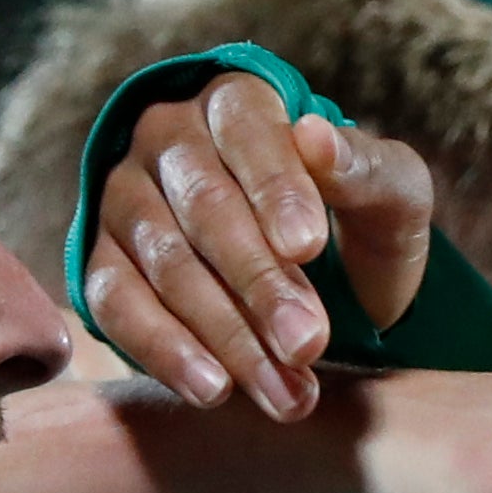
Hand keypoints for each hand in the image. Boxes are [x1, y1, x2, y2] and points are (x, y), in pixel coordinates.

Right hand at [82, 74, 431, 417]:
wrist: (320, 279)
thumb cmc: (354, 222)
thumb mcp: (390, 196)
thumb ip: (367, 170)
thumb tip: (317, 136)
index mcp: (237, 102)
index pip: (249, 134)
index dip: (277, 190)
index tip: (309, 247)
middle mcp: (167, 139)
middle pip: (205, 207)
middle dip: (260, 283)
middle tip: (309, 343)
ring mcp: (124, 199)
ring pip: (164, 262)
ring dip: (226, 333)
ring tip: (284, 390)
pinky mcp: (101, 262)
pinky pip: (116, 303)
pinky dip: (164, 349)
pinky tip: (214, 389)